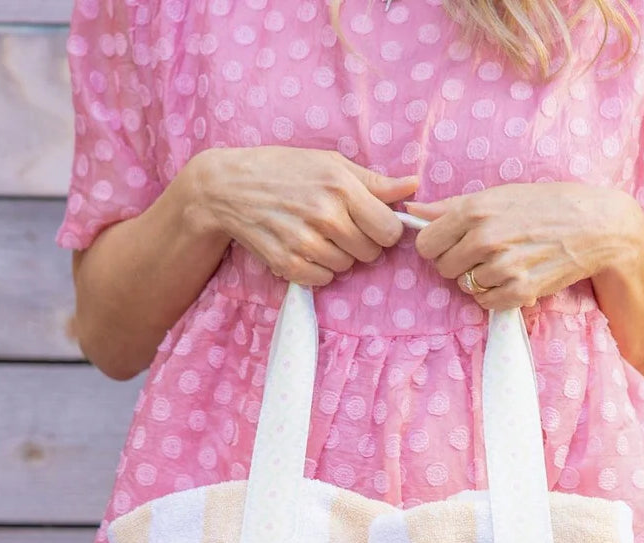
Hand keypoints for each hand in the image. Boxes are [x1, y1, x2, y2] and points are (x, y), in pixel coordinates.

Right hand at [187, 146, 418, 285]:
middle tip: (339, 226)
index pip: (389, 231)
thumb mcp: (330, 164)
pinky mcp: (288, 265)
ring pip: (347, 267)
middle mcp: (325, 217)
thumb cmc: (285, 170)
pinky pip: (323, 279)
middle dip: (361, 242)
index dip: (383, 229)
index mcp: (341, 187)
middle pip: (370, 253)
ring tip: (317, 233)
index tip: (370, 222)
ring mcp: (305, 244)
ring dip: (338, 255)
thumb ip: (375, 181)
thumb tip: (414, 186)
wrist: (229, 188)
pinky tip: (303, 247)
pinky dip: (318, 269)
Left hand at [407, 184, 641, 309]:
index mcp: (475, 211)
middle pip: (445, 268)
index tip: (453, 243)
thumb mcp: (498, 195)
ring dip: (481, 279)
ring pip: (467, 287)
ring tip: (506, 262)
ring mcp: (502, 267)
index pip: (427, 244)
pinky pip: (487, 303)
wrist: (594, 225)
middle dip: (459, 263)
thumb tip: (412, 212)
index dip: (438, 246)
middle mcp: (485, 239)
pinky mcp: (520, 291)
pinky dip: (496, 295)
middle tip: (485, 253)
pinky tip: (513, 277)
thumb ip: (451, 207)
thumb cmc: (545, 204)